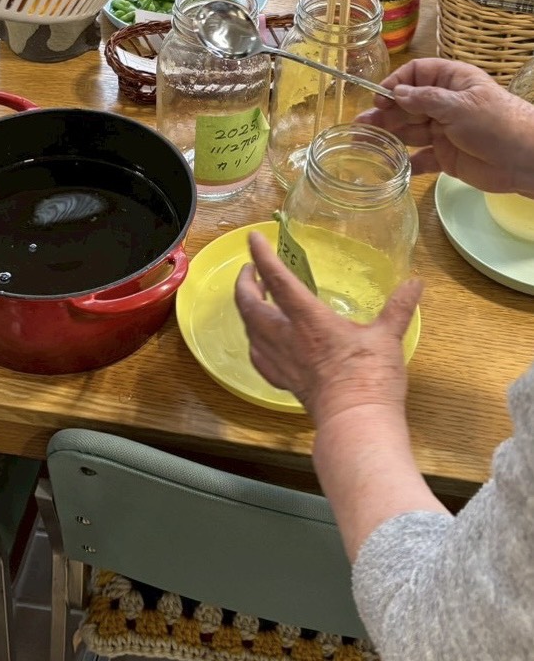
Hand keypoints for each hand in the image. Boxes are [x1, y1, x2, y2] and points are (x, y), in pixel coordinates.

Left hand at [234, 231, 422, 424]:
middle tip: (250, 271)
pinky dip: (254, 341)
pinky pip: (258, 357)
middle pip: (249, 304)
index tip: (253, 237)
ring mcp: (281, 361)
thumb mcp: (387, 337)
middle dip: (244, 283)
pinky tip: (260, 341)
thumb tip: (415, 284)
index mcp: (308, 319)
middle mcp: (286, 337)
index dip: (261, 255)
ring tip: (254, 299)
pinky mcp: (283, 381)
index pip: (277, 278)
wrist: (355, 422)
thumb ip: (398, 308)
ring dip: (247, 309)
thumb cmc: (369, 379)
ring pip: (249, 329)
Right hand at [358, 57, 533, 194]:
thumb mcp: (460, 106)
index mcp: (452, 82)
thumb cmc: (497, 124)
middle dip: (384, 113)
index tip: (380, 98)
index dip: (396, 84)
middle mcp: (445, 105)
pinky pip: (419, 158)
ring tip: (361, 143)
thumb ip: (426, 100)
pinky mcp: (445, 157)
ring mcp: (444, 132)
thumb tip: (395, 94)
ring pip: (409, 132)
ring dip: (387, 137)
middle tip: (360, 124)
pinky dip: (404, 162)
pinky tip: (386, 165)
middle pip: (407, 105)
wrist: (525, 160)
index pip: (417, 74)